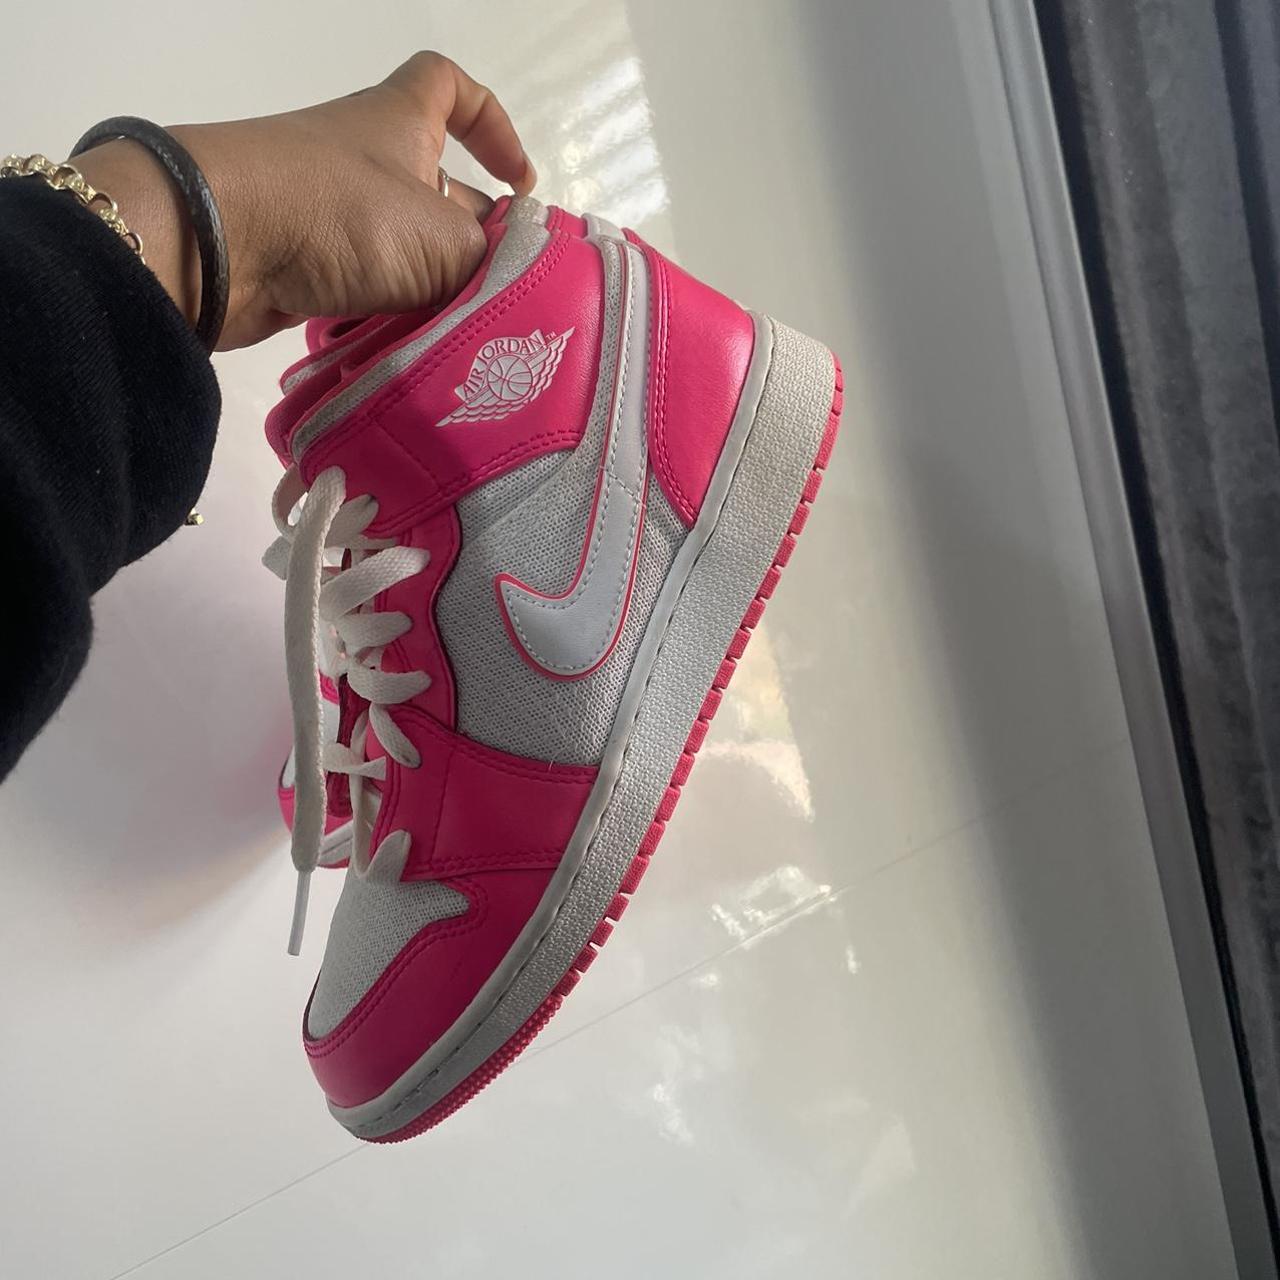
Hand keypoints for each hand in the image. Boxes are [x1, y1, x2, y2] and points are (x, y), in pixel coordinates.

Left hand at [75, 52, 534, 348]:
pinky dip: (389, 315)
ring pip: (403, 251)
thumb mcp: (443, 240)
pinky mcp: (304, 263)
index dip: (491, 124)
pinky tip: (414, 346)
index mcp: (400, 123)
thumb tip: (511, 282)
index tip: (518, 181)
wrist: (220, 245)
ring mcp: (332, 212)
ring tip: (462, 329)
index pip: (449, 88)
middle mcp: (366, 160)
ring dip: (432, 289)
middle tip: (504, 290)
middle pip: (439, 191)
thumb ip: (490, 260)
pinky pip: (365, 288)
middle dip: (474, 239)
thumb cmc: (342, 215)